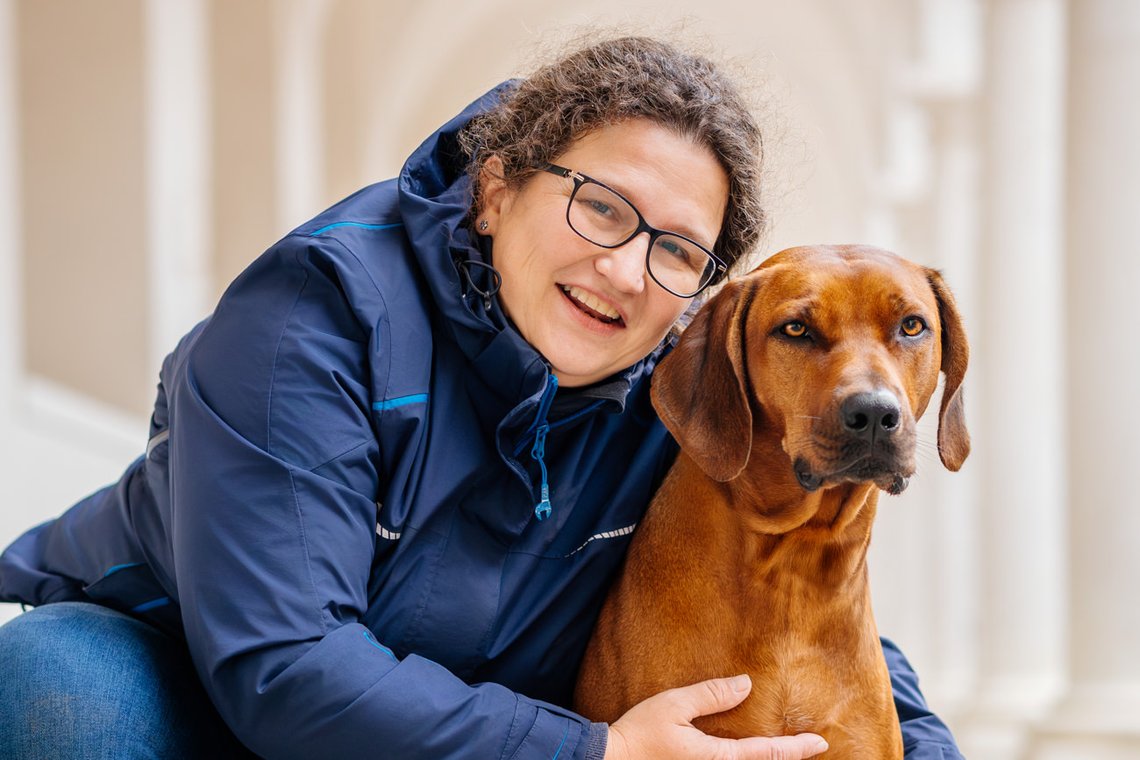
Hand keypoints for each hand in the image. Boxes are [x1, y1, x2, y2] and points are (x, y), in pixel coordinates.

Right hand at [604, 675, 828, 758]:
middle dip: (788, 758)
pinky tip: (751, 750)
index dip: (797, 747)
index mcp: (717, 758)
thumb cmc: (639, 733)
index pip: (768, 753)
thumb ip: (711, 695)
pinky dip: (748, 758)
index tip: (821, 742)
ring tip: (786, 749)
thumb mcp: (674, 704)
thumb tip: (747, 685)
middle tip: (812, 746)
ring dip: (768, 758)